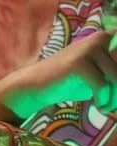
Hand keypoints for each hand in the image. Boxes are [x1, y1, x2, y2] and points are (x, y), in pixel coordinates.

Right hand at [0, 31, 116, 117]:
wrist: (36, 85)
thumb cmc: (72, 82)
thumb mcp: (103, 76)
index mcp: (111, 37)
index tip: (114, 94)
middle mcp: (103, 37)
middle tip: (114, 105)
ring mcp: (90, 48)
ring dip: (115, 98)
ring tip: (107, 107)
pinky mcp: (78, 62)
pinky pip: (103, 86)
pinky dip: (104, 100)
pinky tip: (98, 106)